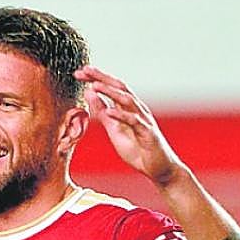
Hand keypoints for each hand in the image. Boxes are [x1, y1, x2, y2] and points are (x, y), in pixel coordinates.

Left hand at [75, 65, 181, 186]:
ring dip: (111, 92)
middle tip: (85, 70)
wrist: (159, 169)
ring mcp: (144, 120)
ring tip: (95, 85)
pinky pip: (134, 122)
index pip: (112, 87)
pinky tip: (109, 112)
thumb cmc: (138, 150)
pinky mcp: (148, 133)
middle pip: (119, 87)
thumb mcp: (114, 129)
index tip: (80, 73)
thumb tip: (89, 94)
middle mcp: (137, 109)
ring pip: (128, 101)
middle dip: (102, 78)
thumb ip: (102, 112)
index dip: (97, 78)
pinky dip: (121, 116)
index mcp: (129, 108)